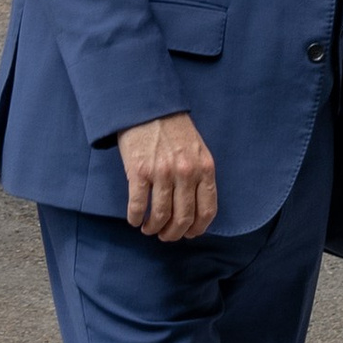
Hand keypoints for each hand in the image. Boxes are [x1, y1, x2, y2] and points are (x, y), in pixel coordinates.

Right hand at [118, 113, 216, 240]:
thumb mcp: (197, 149)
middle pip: (183, 218)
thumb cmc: (173, 128)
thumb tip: (194, 207)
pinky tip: (135, 219)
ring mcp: (162, 173)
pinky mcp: (139, 172)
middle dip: (174, 234)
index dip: (198, 228)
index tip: (189, 234)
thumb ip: (199, 175)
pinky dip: (136, 218)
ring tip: (149, 229)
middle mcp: (186, 173)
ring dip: (154, 228)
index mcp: (204, 168)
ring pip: (161, 216)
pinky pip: (138, 206)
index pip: (207, 210)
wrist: (148, 106)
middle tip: (166, 235)